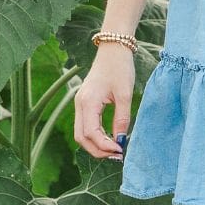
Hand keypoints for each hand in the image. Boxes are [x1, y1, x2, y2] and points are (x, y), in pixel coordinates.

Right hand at [74, 42, 134, 159]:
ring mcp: (80, 103)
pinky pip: (85, 125)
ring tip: (114, 149)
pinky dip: (95, 136)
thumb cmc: (120, 68)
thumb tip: (120, 141)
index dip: (104, 146)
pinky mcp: (84, 103)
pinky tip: (110, 138)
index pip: (91, 133)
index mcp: (88, 102)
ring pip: (81, 133)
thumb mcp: (125, 94)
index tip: (120, 150)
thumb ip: (122, 119)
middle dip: (98, 150)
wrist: (113, 49)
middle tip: (117, 155)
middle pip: (81, 137)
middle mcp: (79, 104)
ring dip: (96, 145)